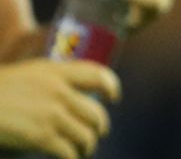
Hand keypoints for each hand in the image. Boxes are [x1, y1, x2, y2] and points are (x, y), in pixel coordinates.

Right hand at [0, 58, 119, 158]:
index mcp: (55, 72)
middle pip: (95, 112)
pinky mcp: (42, 137)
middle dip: (98, 127)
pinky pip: (68, 152)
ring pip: (86, 135)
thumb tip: (65, 98)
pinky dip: (71, 158)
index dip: (110, 86)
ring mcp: (53, 114)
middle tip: (94, 134)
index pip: (97, 74)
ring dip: (86, 147)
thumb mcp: (26, 76)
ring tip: (82, 151)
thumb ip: (48, 83)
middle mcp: (59, 91)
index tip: (113, 98)